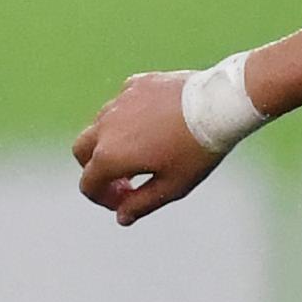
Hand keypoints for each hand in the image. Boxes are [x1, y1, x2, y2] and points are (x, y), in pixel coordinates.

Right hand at [73, 72, 224, 224]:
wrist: (219, 105)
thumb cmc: (196, 151)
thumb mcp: (172, 187)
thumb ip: (141, 204)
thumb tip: (122, 217)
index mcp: (110, 156)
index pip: (88, 184)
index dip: (104, 198)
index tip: (126, 201)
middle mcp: (106, 126)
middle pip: (82, 151)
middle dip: (95, 168)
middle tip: (124, 179)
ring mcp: (119, 101)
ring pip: (100, 125)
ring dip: (111, 143)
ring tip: (143, 153)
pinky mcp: (135, 84)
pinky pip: (121, 104)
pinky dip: (128, 119)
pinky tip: (155, 126)